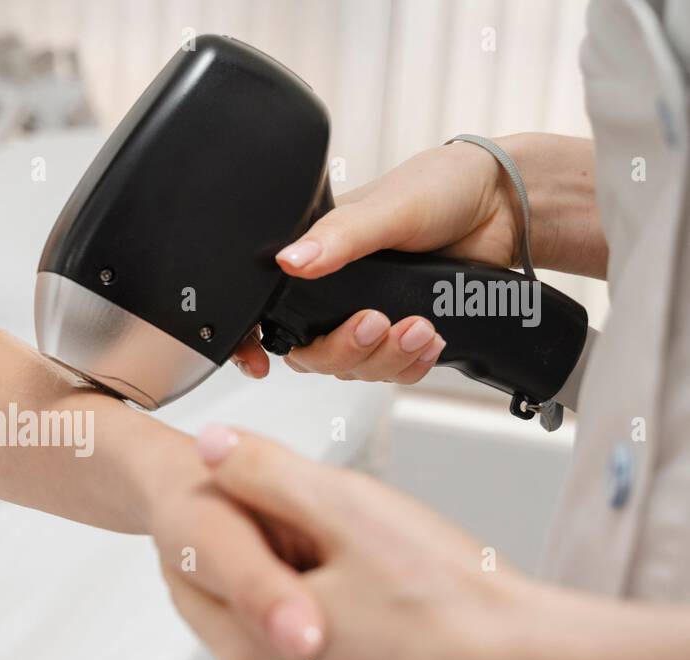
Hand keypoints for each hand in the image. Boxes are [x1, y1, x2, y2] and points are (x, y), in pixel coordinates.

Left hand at [166, 425, 587, 659]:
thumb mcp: (350, 509)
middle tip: (340, 559)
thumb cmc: (456, 606)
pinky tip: (411, 659)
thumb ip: (267, 473)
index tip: (249, 519)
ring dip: (323, 645)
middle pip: (250, 634)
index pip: (197, 586)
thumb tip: (212, 448)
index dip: (224, 540)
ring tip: (386, 609)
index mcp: (253, 656)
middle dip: (280, 593)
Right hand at [232, 139, 517, 383]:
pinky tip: (429, 341)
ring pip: (353, 367)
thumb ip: (339, 237)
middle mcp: (334, 294)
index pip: (269, 311)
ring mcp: (368, 316)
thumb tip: (291, 259)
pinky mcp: (402, 334)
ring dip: (384, 357)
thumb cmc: (441, 188)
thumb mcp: (386, 208)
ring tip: (420, 327)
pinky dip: (409, 364)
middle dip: (344, 349)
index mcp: (315, 259)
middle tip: (374, 323)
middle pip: (312, 352)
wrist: (505, 206)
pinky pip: (392, 370)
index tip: (259, 364)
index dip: (254, 343)